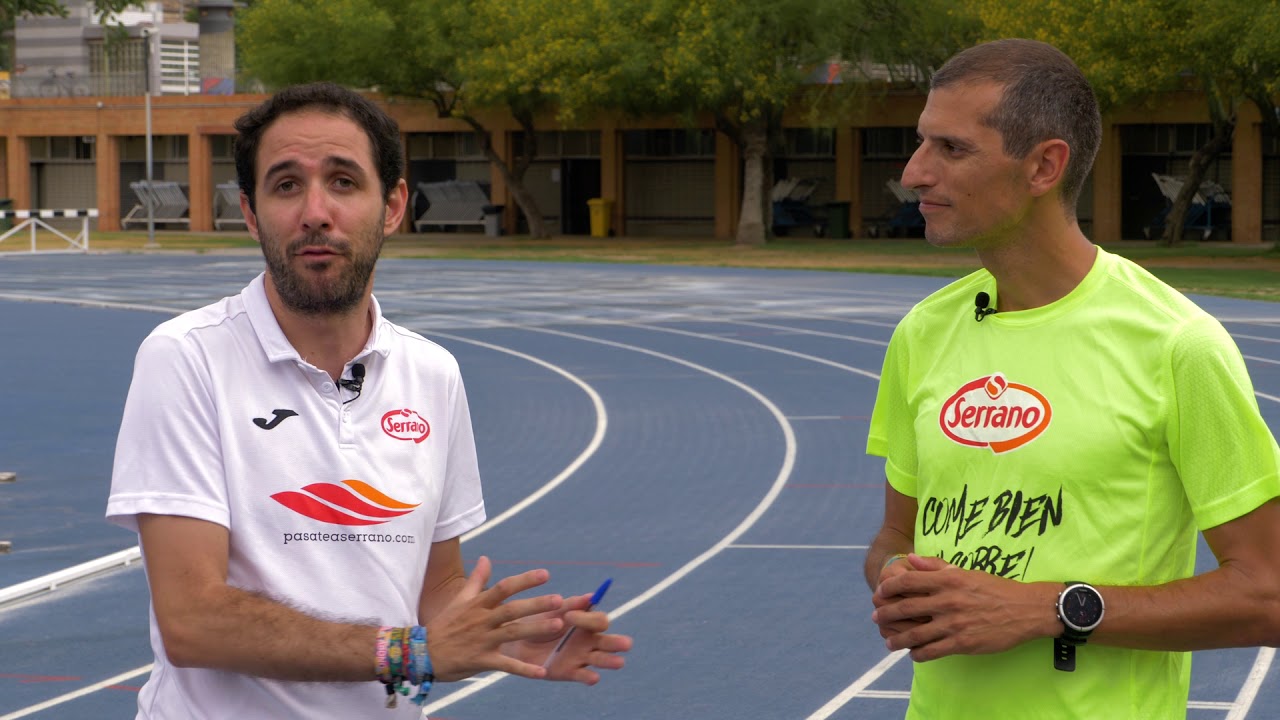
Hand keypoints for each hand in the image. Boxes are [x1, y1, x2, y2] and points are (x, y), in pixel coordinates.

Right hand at [425, 556, 567, 681]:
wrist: (422, 653)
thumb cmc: (444, 625)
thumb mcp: (460, 600)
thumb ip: (476, 579)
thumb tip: (486, 558)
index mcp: (478, 604)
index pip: (504, 588)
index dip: (524, 580)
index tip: (546, 574)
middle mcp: (482, 620)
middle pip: (511, 609)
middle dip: (536, 604)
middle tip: (559, 599)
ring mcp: (483, 641)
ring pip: (512, 633)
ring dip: (535, 630)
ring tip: (557, 626)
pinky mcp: (481, 661)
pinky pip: (505, 665)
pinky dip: (523, 669)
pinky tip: (542, 672)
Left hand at [503, 593, 632, 684]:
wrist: (514, 641)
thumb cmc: (536, 621)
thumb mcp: (551, 610)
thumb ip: (570, 604)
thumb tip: (591, 596)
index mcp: (586, 622)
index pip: (599, 620)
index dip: (587, 619)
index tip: (568, 616)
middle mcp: (588, 640)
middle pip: (609, 641)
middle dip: (618, 642)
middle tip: (626, 643)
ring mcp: (581, 657)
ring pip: (602, 659)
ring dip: (610, 660)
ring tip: (619, 662)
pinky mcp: (570, 672)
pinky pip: (583, 675)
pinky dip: (589, 676)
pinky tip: (593, 677)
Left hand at [870, 554, 1059, 661]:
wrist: (1026, 609)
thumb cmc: (995, 588)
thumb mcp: (966, 571)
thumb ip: (936, 566)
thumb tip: (910, 557)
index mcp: (948, 580)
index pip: (908, 581)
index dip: (889, 587)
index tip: (879, 592)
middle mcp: (947, 601)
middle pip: (905, 607)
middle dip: (885, 614)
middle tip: (876, 617)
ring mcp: (954, 624)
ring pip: (915, 634)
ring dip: (897, 639)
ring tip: (889, 643)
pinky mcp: (962, 643)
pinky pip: (932, 651)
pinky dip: (918, 654)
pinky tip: (914, 654)